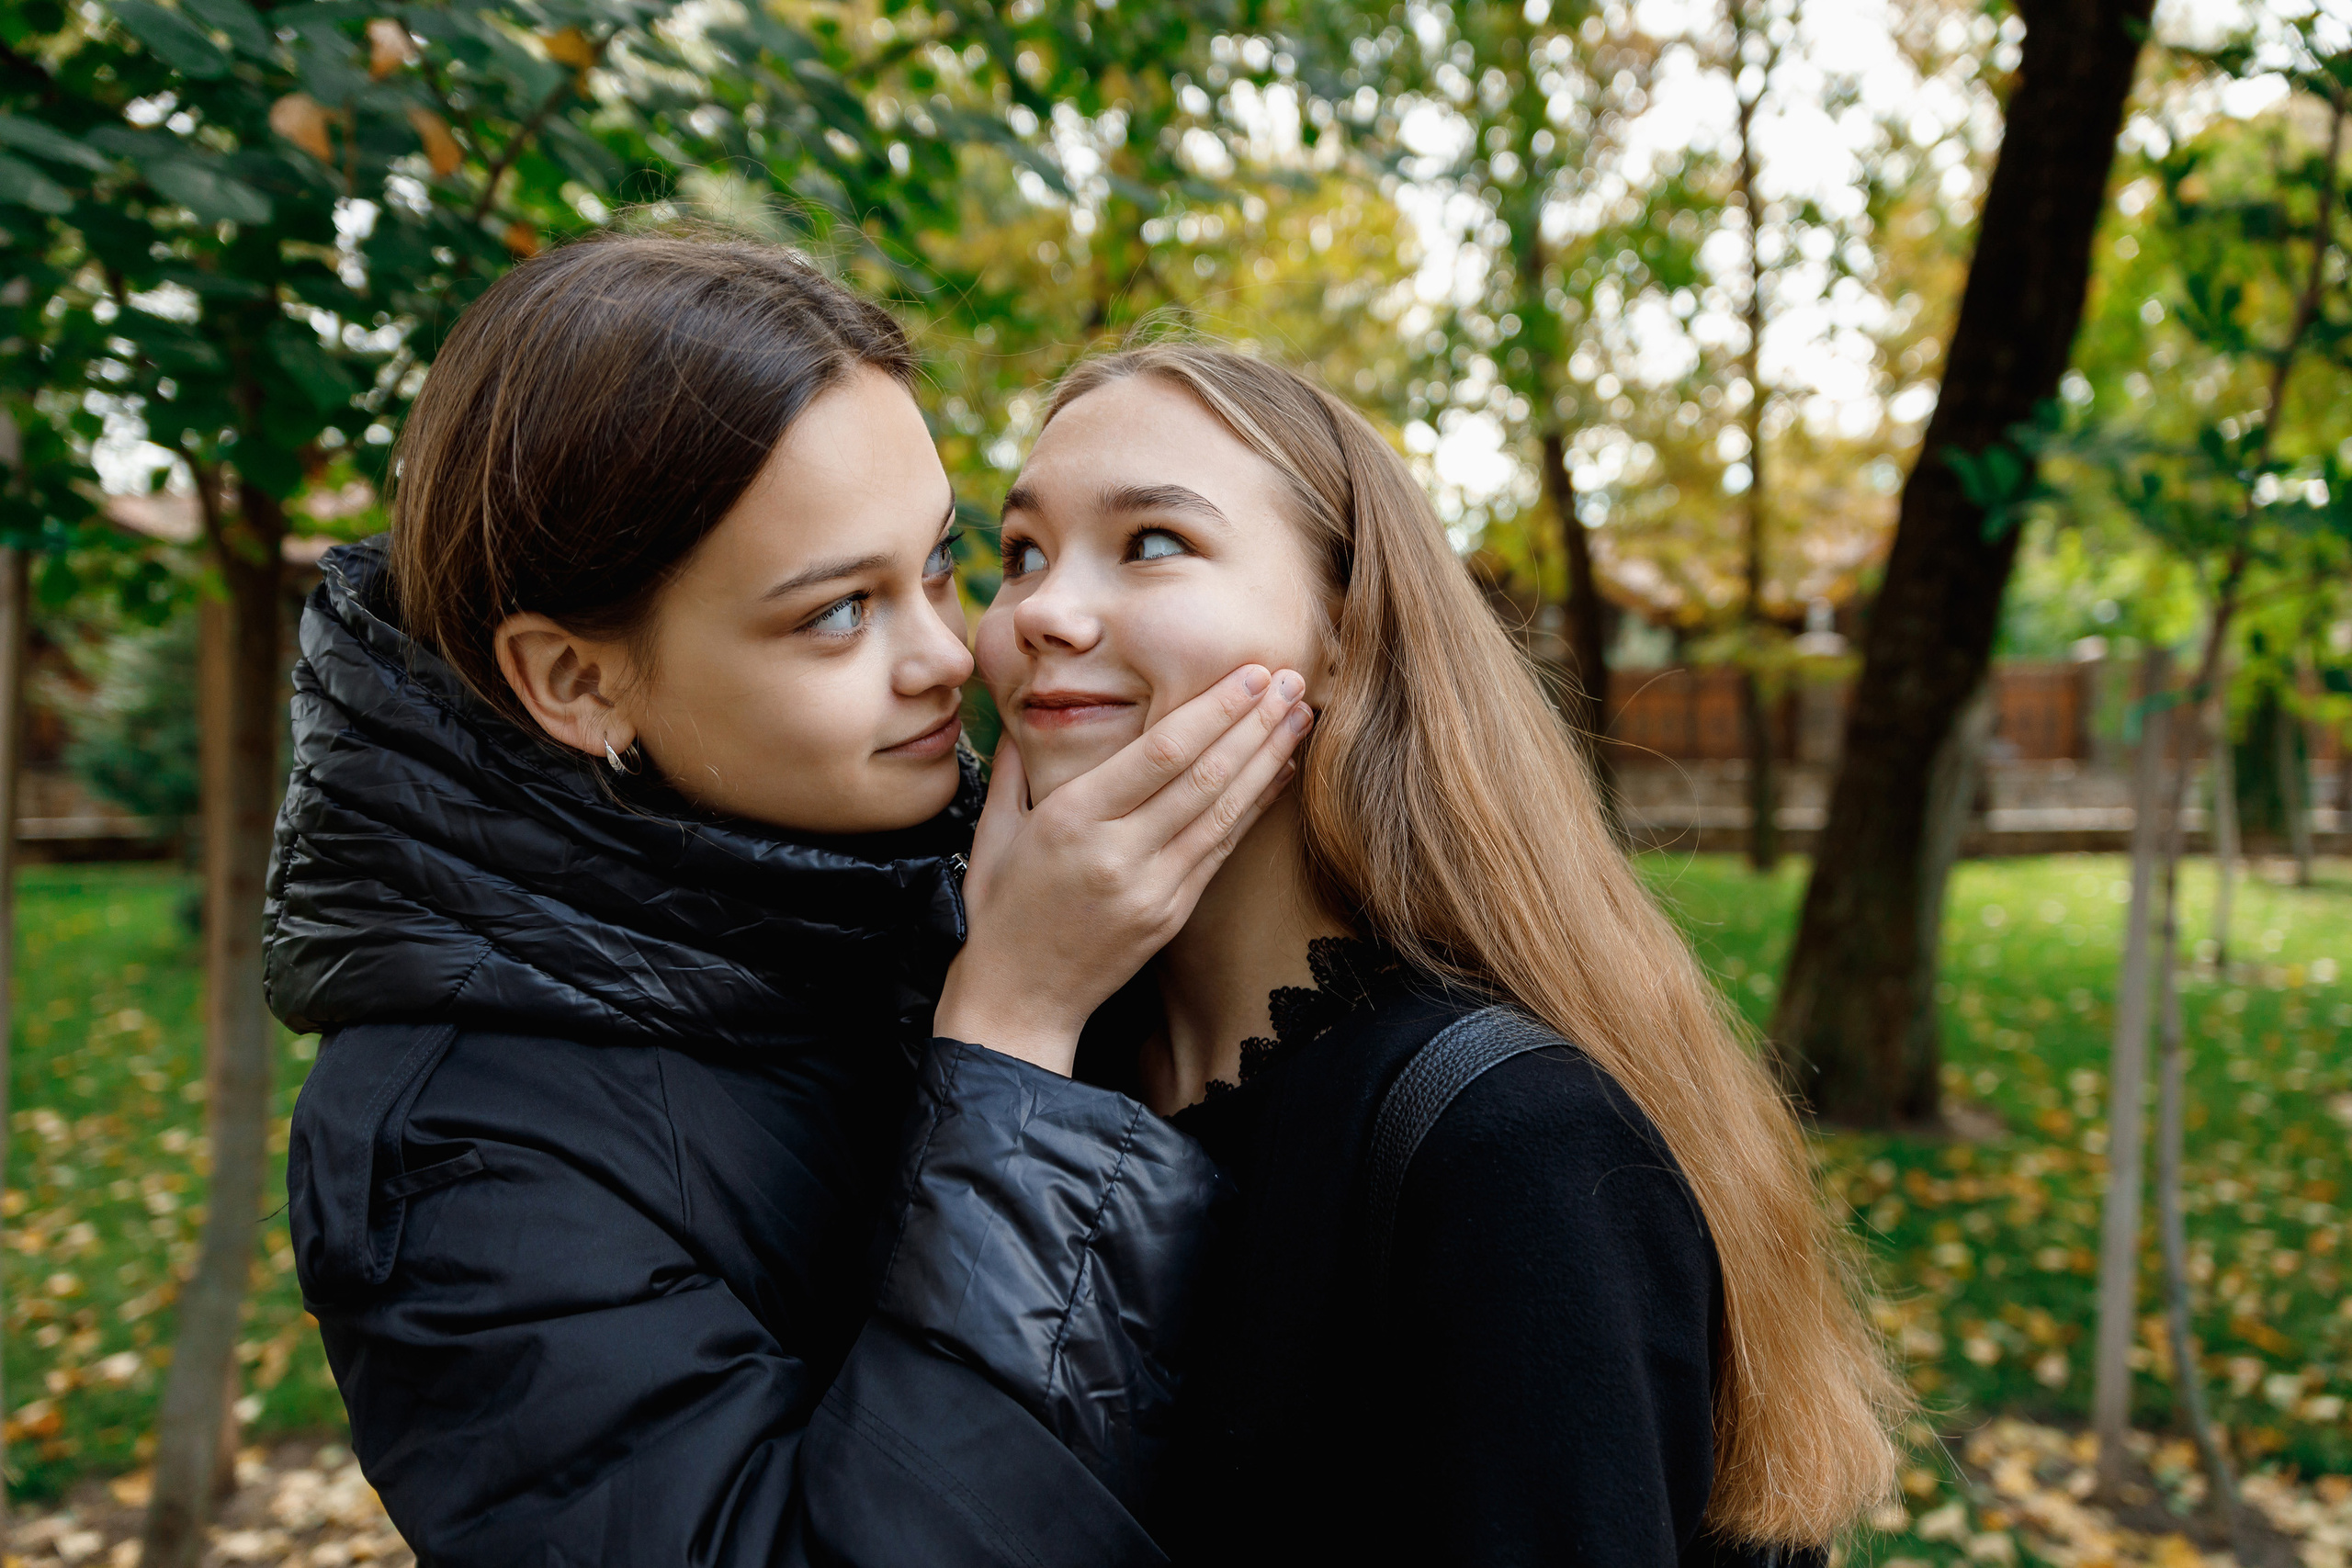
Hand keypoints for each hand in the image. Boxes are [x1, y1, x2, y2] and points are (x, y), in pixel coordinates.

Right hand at [934, 664, 1314, 1074]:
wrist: (1017, 1001)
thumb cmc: (1000, 911)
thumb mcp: (994, 833)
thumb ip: (1017, 767)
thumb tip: (1028, 704)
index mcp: (1073, 819)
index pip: (1160, 754)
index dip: (1213, 710)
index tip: (1251, 674)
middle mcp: (1119, 852)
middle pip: (1204, 777)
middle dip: (1254, 724)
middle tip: (1293, 680)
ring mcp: (1153, 889)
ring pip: (1223, 813)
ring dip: (1268, 761)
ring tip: (1300, 716)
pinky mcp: (1172, 914)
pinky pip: (1221, 850)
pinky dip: (1255, 808)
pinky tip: (1279, 774)